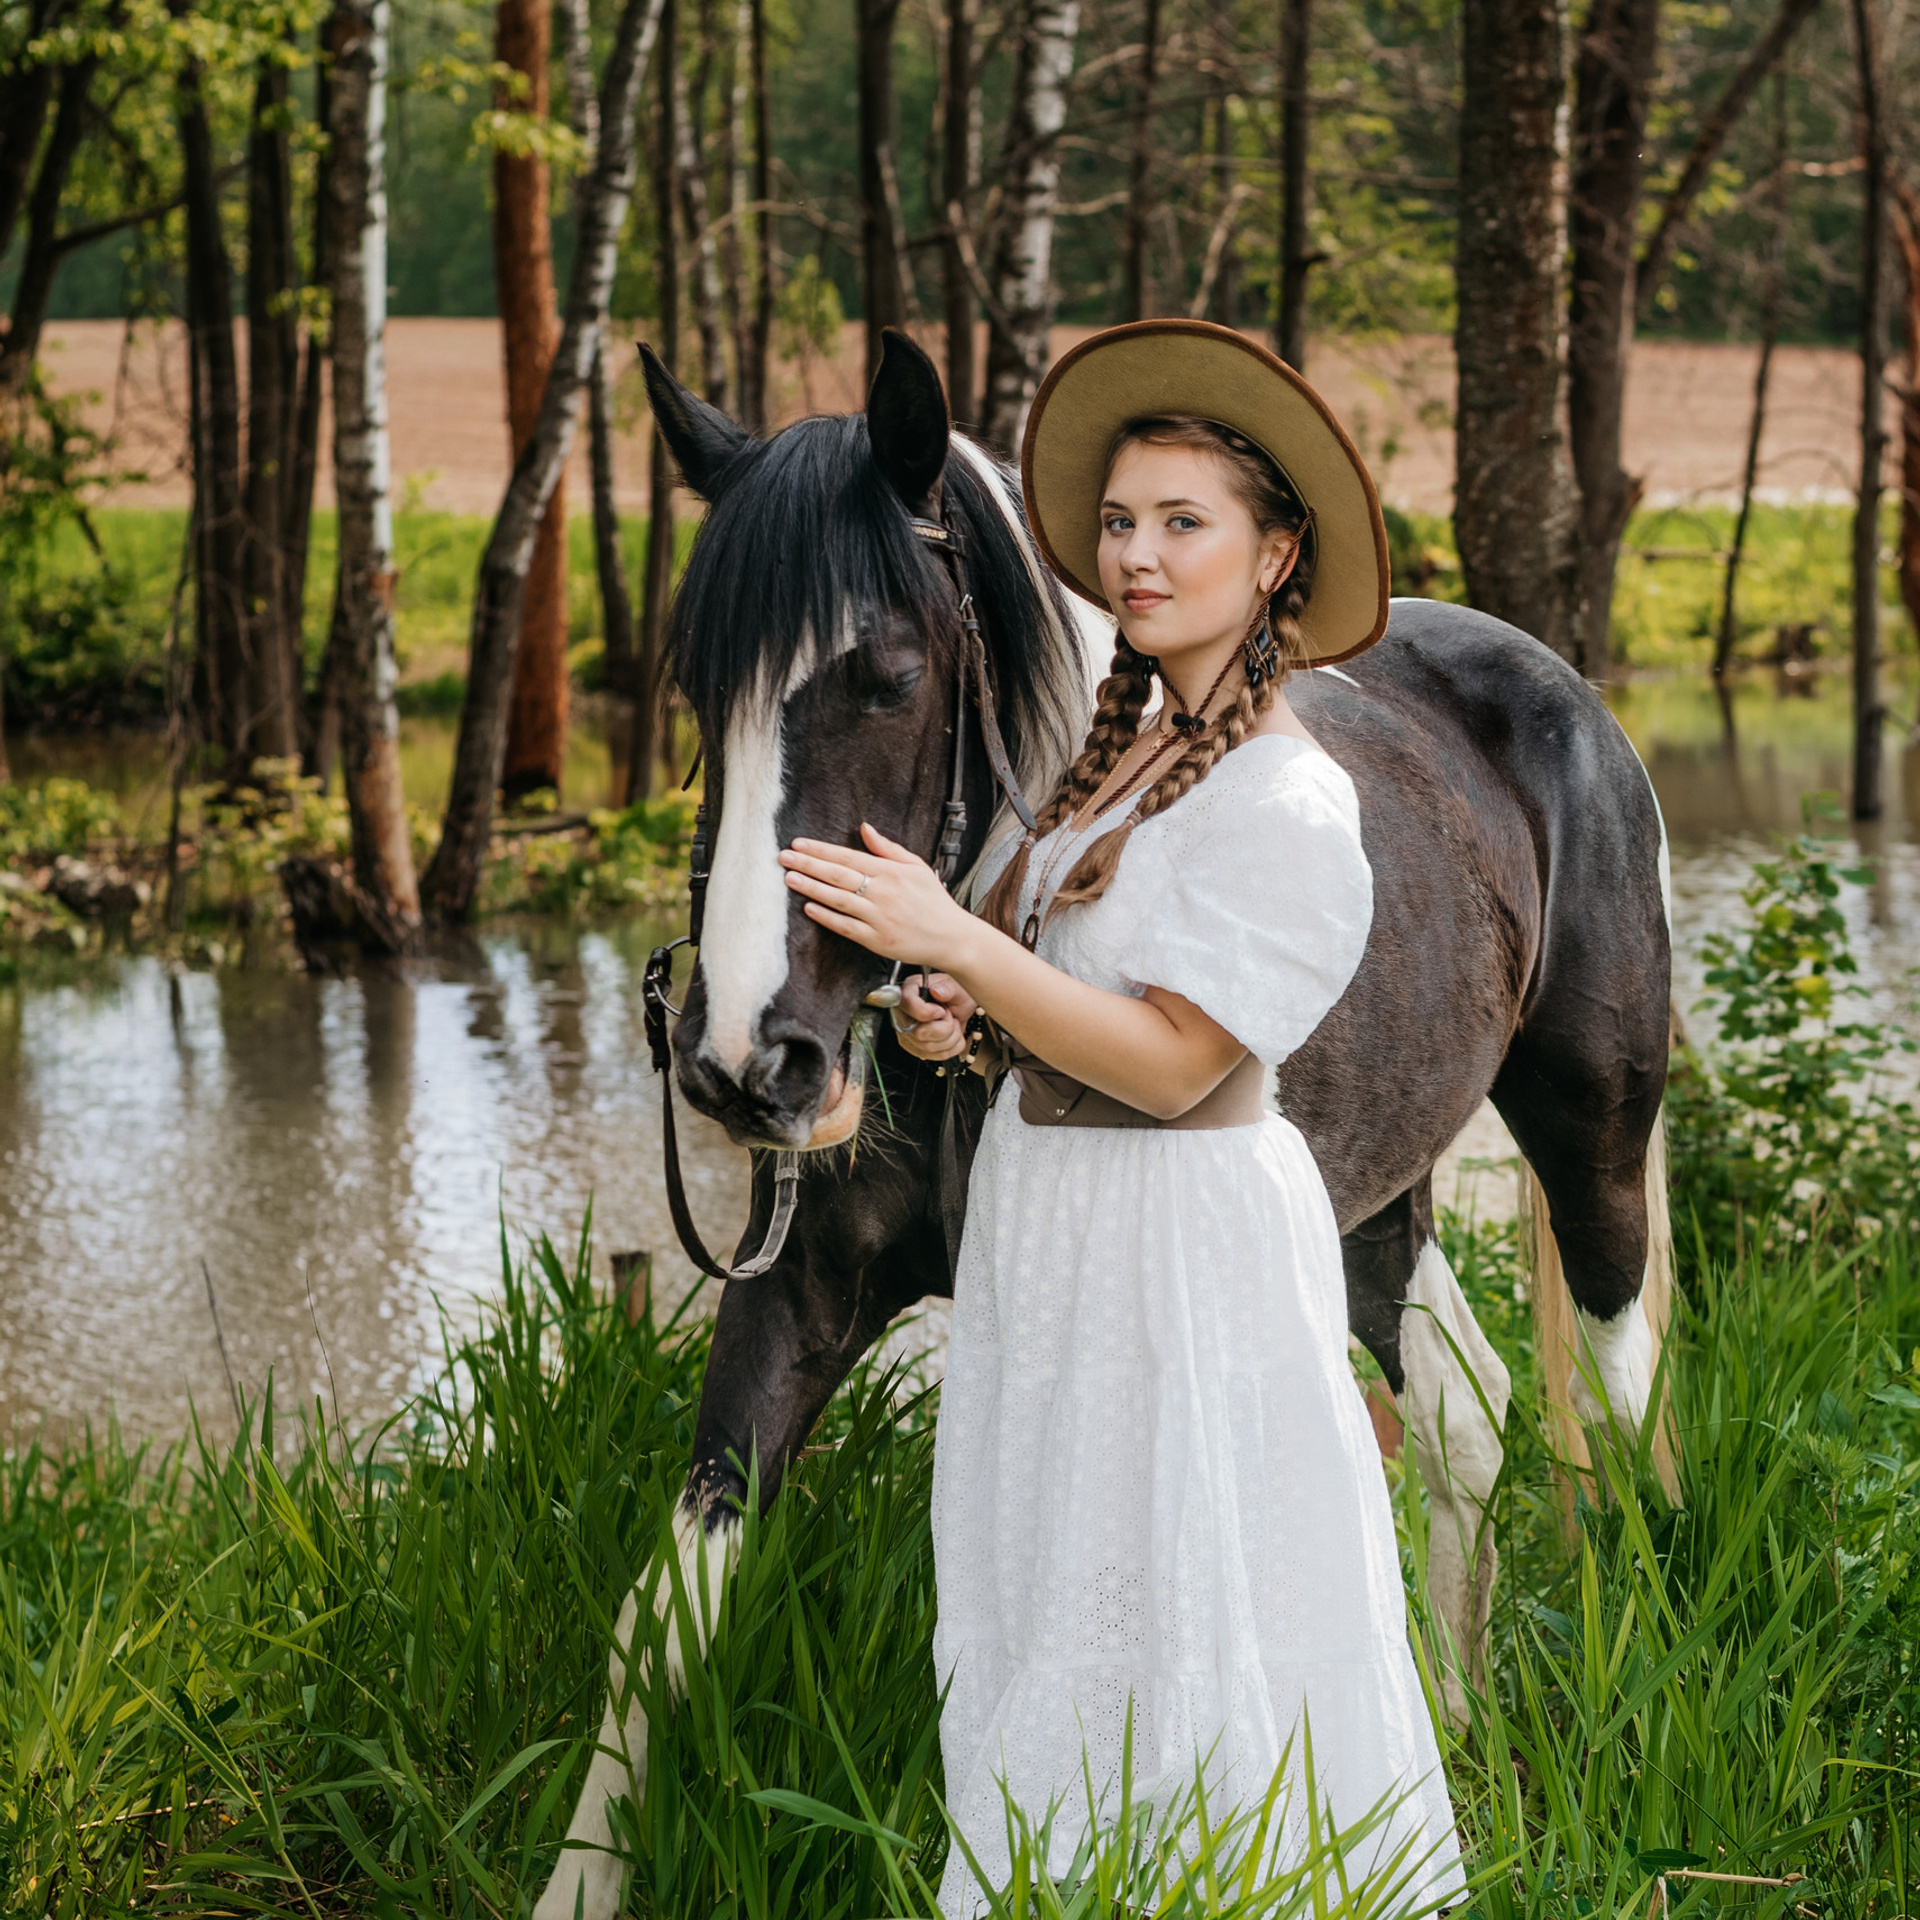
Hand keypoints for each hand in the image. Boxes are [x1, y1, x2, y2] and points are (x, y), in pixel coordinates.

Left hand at [780, 825, 978, 970]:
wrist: (951, 938)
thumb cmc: (934, 901)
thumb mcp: (916, 867)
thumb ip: (888, 848)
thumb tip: (864, 829)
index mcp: (891, 872)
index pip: (848, 857)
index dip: (821, 850)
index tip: (799, 844)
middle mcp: (883, 893)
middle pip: (838, 876)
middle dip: (808, 864)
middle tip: (784, 857)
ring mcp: (879, 918)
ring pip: (838, 900)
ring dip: (811, 888)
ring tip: (790, 878)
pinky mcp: (877, 940)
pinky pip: (846, 927)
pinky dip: (827, 917)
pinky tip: (809, 908)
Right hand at [891, 972, 976, 1061]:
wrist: (958, 1009)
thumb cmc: (953, 995)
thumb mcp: (955, 986)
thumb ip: (948, 988)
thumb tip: (937, 991)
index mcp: (909, 991)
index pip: (906, 1003)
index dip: (926, 1011)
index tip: (941, 1011)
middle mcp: (902, 1013)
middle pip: (919, 1033)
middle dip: (945, 1027)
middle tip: (949, 1015)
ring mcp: (906, 1033)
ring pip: (928, 1047)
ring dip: (951, 1037)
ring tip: (951, 1023)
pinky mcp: (914, 1047)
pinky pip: (935, 1056)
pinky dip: (951, 1047)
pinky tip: (950, 1035)